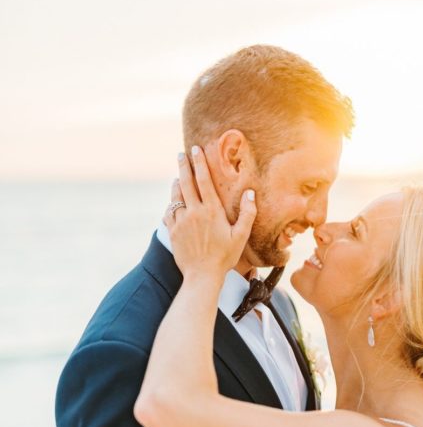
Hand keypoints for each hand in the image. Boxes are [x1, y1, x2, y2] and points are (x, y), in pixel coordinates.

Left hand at [165, 146, 255, 278]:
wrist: (202, 275)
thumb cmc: (225, 257)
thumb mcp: (241, 236)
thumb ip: (247, 213)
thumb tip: (250, 194)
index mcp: (211, 211)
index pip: (203, 181)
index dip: (199, 164)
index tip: (195, 150)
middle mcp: (194, 213)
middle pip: (186, 183)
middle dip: (184, 166)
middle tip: (182, 154)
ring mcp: (181, 221)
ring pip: (176, 196)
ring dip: (177, 183)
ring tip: (178, 176)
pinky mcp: (172, 231)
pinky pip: (169, 211)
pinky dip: (172, 203)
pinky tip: (174, 201)